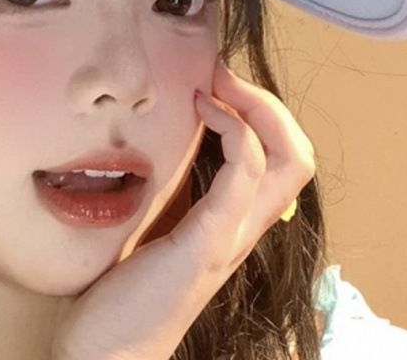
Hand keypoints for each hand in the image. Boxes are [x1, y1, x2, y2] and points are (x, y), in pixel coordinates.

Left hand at [51, 59, 316, 359]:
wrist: (108, 351)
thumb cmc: (124, 288)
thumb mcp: (155, 223)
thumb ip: (173, 188)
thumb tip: (165, 135)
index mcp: (234, 222)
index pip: (284, 159)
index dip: (263, 111)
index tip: (217, 81)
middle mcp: (245, 229)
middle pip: (299, 155)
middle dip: (268, 102)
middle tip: (223, 74)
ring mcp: (231, 236)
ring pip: (289, 161)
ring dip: (257, 108)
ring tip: (217, 85)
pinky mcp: (208, 243)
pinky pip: (243, 176)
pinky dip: (234, 131)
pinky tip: (203, 111)